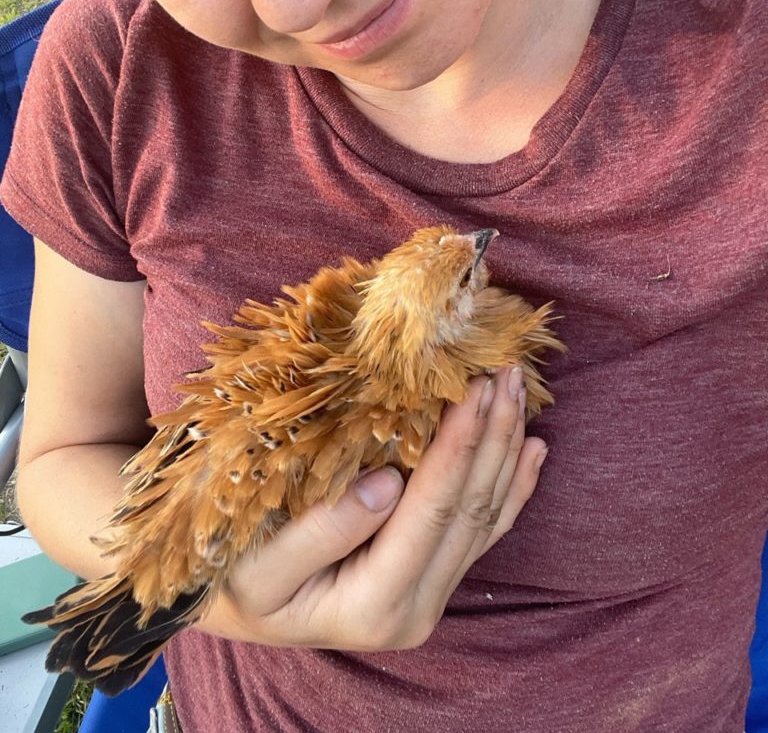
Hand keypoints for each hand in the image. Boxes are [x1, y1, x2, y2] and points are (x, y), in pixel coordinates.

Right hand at [200, 366, 546, 650]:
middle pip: (471, 511)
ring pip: (486, 517)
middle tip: (506, 370)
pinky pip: (483, 530)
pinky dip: (511, 486)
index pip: (433, 510)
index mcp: (376, 607)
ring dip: (505, 449)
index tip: (475, 384)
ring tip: (518, 391)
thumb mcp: (258, 566)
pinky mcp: (431, 582)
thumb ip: (321, 532)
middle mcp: (415, 612)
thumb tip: (388, 484)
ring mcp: (429, 599)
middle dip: (493, 435)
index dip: (460, 444)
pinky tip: (531, 448)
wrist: (232, 608)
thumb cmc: (234, 580)